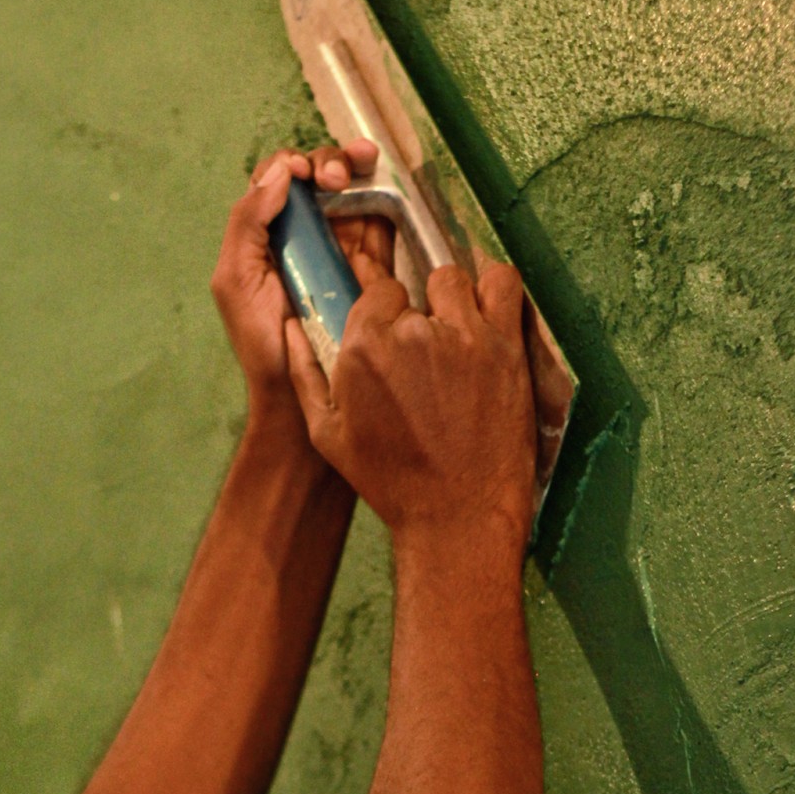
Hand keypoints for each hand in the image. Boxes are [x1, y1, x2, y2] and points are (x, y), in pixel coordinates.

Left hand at [211, 138, 390, 411]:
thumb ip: (248, 222)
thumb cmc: (262, 343)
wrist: (303, 395)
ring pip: (352, 188)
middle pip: (318, 175)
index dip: (293, 165)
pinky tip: (387, 187)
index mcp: (264, 233)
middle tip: (336, 181)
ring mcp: (339, 246)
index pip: (278, 178)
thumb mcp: (235, 279)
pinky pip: (382, 219)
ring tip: (366, 166)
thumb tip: (282, 171)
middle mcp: (302, 234)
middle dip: (329, 162)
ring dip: (359, 168)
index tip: (305, 178)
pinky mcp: (372, 263)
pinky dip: (386, 195)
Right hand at [285, 261, 537, 541]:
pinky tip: (488, 311)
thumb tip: (290, 325)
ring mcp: (462, 335)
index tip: (396, 331)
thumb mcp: (327, 434)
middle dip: (418, 308)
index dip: (385, 311)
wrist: (458, 515)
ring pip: (454, 278)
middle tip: (429, 344)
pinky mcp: (504, 345)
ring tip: (458, 327)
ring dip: (454, 297)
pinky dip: (496, 287)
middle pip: (414, 284)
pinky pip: (503, 283)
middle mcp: (411, 332)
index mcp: (364, 347)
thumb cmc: (390, 480)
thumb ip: (304, 371)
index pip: (376, 291)